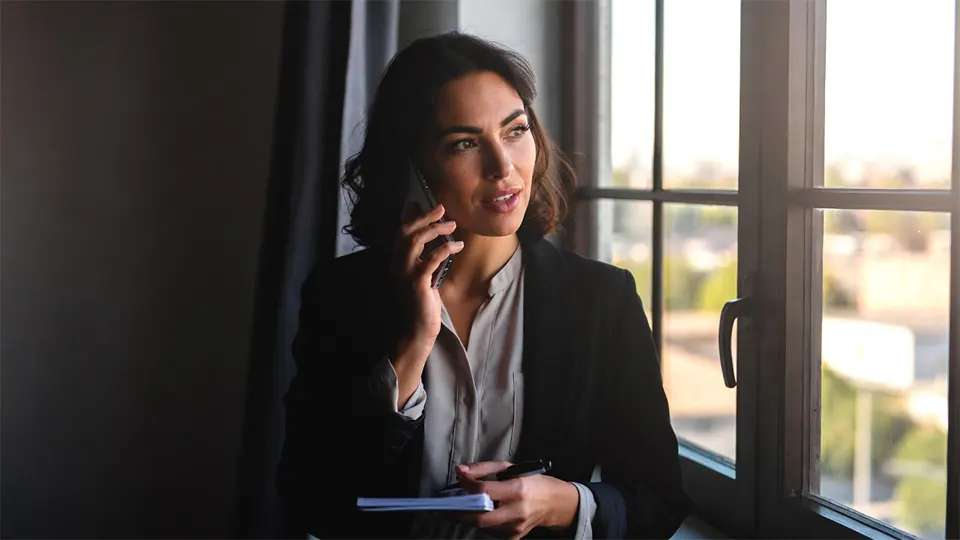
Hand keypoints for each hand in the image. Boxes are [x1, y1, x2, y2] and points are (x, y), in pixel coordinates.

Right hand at [388, 203, 463, 400]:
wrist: (416, 333)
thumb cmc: (421, 308)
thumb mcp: (422, 281)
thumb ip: (425, 262)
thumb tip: (433, 246)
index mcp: (396, 264)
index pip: (400, 234)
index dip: (412, 217)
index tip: (425, 206)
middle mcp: (397, 266)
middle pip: (406, 232)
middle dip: (424, 217)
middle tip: (442, 208)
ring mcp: (405, 274)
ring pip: (415, 241)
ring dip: (434, 229)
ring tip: (452, 224)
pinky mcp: (418, 283)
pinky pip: (432, 258)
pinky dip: (446, 248)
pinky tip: (458, 246)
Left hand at [453, 461, 578, 538]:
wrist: (554, 502)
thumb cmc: (531, 482)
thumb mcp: (509, 468)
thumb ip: (483, 468)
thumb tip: (460, 471)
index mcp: (517, 490)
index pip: (484, 491)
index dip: (466, 486)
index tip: (458, 480)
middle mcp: (517, 510)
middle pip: (480, 518)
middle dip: (459, 514)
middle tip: (445, 509)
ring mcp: (516, 527)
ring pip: (483, 527)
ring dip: (469, 518)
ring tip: (462, 508)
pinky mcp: (514, 537)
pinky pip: (490, 532)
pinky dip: (482, 523)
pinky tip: (481, 514)